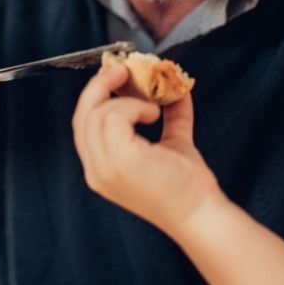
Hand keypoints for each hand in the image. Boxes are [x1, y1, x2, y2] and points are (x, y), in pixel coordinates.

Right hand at [71, 63, 221, 235]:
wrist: (200, 214)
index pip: (84, 124)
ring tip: (150, 106)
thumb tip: (176, 88)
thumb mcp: (173, 142)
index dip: (96, 95)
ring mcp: (105, 168)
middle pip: (82, 115)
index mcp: (102, 168)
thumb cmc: (187, 187)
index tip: (117, 75)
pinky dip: (132, 107)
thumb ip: (171, 115)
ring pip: (95, 114)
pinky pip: (113, 118)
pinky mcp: (120, 163)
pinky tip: (152, 114)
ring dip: (123, 99)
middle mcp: (97, 171)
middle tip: (124, 70)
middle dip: (100, 85)